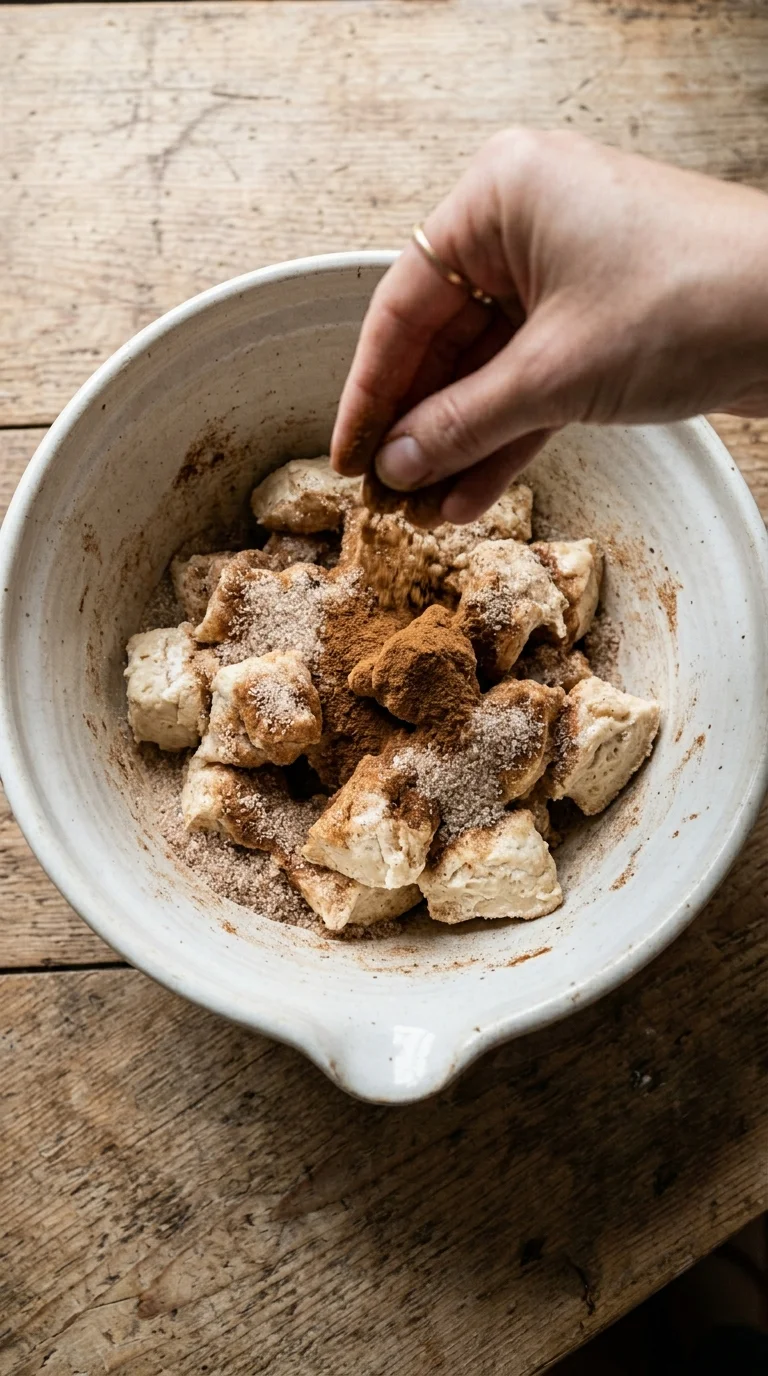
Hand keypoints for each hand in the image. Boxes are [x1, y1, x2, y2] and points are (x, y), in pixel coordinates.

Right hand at [331, 128, 767, 522]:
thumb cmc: (691, 301)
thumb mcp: (556, 373)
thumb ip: (465, 423)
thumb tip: (397, 466)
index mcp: (501, 196)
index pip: (404, 303)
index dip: (370, 389)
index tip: (346, 454)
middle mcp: (527, 223)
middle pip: (443, 338)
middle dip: (418, 425)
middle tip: (381, 494)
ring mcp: (567, 272)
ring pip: (488, 368)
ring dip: (458, 442)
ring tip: (419, 511)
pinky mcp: (600, 321)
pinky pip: (532, 382)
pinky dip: (505, 436)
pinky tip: (467, 495)